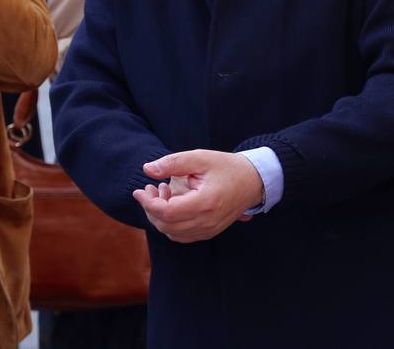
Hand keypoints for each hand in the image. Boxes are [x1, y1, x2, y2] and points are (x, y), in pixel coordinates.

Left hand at [133, 150, 262, 242]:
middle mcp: (207, 221)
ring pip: (172, 233)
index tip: (140, 190)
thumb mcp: (200, 158)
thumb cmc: (227, 167)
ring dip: (160, 217)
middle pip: (166, 225)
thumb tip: (147, 169)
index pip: (167, 212)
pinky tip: (173, 205)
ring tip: (164, 194)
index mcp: (205, 202)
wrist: (253, 181)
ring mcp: (209, 230)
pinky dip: (170, 224)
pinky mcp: (209, 232)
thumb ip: (173, 163)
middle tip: (151, 188)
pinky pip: (182, 235)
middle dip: (151, 208)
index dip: (148, 203)